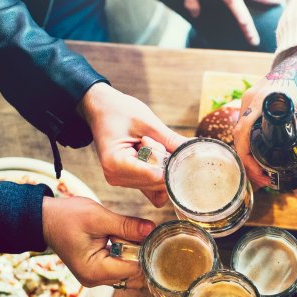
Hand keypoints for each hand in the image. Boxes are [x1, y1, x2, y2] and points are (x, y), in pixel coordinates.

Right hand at [41, 196, 154, 287]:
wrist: (45, 219)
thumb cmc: (66, 217)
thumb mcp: (98, 217)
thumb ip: (126, 225)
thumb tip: (151, 229)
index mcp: (95, 271)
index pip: (135, 268)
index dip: (140, 249)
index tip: (134, 232)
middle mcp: (95, 280)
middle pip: (133, 270)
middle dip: (133, 250)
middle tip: (119, 230)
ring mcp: (95, 278)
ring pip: (127, 267)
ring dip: (127, 250)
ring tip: (111, 234)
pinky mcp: (96, 271)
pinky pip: (118, 264)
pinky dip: (120, 251)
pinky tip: (110, 238)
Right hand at [79, 83, 187, 206]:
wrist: (101, 108)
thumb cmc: (119, 110)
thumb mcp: (147, 121)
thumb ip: (170, 140)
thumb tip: (195, 151)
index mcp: (115, 164)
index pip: (155, 176)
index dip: (169, 164)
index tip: (165, 145)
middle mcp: (116, 178)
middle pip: (157, 184)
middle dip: (165, 164)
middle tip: (153, 141)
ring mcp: (121, 181)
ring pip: (157, 187)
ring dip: (161, 167)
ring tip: (146, 145)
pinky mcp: (128, 180)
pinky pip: (152, 188)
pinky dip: (159, 173)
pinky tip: (151, 155)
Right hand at [233, 44, 296, 186]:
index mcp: (260, 102)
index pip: (242, 135)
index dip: (248, 159)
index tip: (261, 174)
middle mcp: (249, 100)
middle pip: (239, 138)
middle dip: (249, 162)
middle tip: (265, 179)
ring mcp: (248, 100)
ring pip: (241, 132)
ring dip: (249, 153)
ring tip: (264, 171)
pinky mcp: (251, 101)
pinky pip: (245, 125)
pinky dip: (250, 141)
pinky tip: (262, 154)